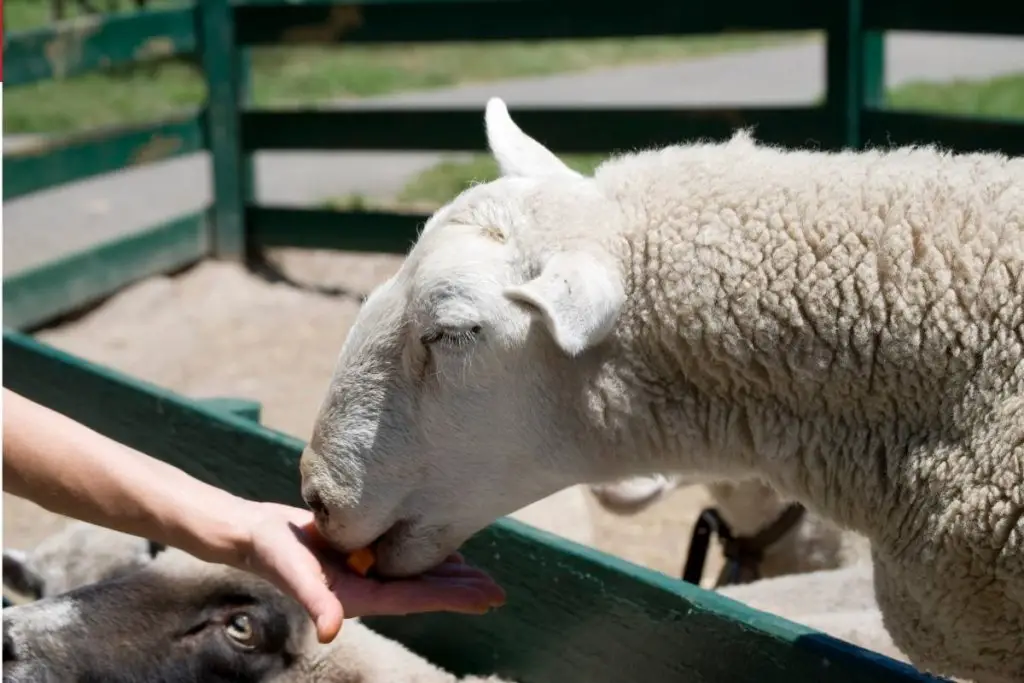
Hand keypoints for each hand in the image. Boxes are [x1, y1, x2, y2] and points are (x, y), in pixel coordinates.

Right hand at [219, 501, 505, 642]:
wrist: (253, 534)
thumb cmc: (272, 552)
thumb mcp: (293, 571)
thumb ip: (314, 601)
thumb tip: (331, 632)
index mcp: (360, 595)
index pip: (416, 598)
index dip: (452, 598)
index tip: (487, 598)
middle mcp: (368, 586)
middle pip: (424, 590)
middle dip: (460, 591)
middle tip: (498, 592)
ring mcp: (366, 570)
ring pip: (417, 574)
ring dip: (448, 575)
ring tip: (481, 576)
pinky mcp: (362, 552)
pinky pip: (403, 556)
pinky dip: (427, 554)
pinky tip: (445, 551)